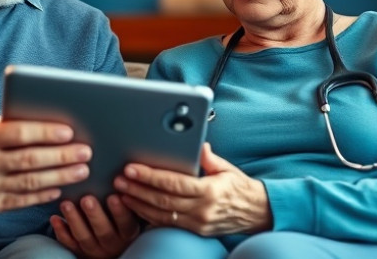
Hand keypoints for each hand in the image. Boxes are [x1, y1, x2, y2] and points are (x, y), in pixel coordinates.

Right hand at [0, 116, 90, 212]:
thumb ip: (13, 123)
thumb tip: (53, 122)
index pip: (18, 133)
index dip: (45, 133)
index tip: (69, 132)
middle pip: (29, 160)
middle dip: (61, 156)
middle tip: (85, 152)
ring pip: (30, 182)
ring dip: (60, 176)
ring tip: (81, 170)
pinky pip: (23, 200)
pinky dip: (44, 194)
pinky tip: (60, 188)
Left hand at [50, 194, 140, 257]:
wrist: (111, 245)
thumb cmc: (120, 220)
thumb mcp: (128, 213)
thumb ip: (125, 199)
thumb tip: (122, 175)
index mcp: (127, 232)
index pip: (125, 223)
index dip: (119, 211)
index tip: (113, 197)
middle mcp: (112, 243)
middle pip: (103, 231)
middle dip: (94, 214)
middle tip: (87, 199)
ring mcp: (94, 249)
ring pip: (84, 237)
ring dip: (74, 220)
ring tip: (66, 204)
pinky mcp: (80, 251)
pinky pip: (69, 243)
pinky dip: (61, 231)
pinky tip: (55, 218)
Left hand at [114, 143, 270, 235]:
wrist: (257, 213)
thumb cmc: (240, 188)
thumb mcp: (227, 168)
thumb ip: (209, 158)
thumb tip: (198, 144)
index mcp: (210, 191)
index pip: (174, 183)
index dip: (150, 176)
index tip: (132, 169)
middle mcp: (202, 210)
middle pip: (163, 200)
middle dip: (138, 190)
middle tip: (119, 180)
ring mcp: (198, 224)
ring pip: (161, 215)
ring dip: (138, 204)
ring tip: (121, 193)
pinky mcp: (195, 231)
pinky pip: (168, 224)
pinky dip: (149, 216)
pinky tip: (136, 208)